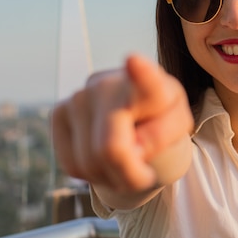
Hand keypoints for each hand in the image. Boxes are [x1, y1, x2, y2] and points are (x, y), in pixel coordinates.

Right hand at [52, 54, 193, 195]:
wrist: (137, 114)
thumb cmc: (162, 119)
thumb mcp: (178, 128)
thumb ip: (163, 134)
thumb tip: (132, 144)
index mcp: (152, 84)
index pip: (146, 81)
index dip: (140, 73)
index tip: (133, 61)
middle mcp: (109, 84)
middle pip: (110, 149)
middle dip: (129, 176)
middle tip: (144, 175)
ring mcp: (79, 96)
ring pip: (89, 163)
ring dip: (111, 176)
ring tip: (126, 161)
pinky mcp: (59, 112)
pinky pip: (72, 165)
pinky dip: (93, 174)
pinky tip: (106, 158)